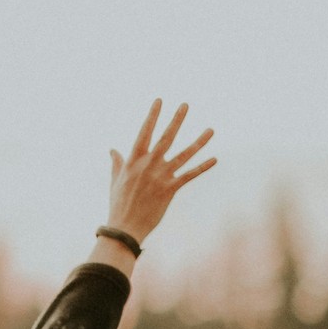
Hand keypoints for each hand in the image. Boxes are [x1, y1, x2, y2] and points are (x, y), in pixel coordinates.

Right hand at [107, 99, 215, 242]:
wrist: (125, 227)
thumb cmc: (118, 204)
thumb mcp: (115, 181)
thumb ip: (117, 163)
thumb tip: (112, 150)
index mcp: (133, 161)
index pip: (144, 133)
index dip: (153, 116)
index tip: (160, 101)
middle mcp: (148, 165)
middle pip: (166, 138)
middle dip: (176, 120)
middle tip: (185, 105)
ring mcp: (161, 176)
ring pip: (184, 155)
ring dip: (199, 142)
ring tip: (211, 130)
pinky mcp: (170, 189)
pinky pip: (189, 175)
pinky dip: (202, 166)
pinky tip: (214, 158)